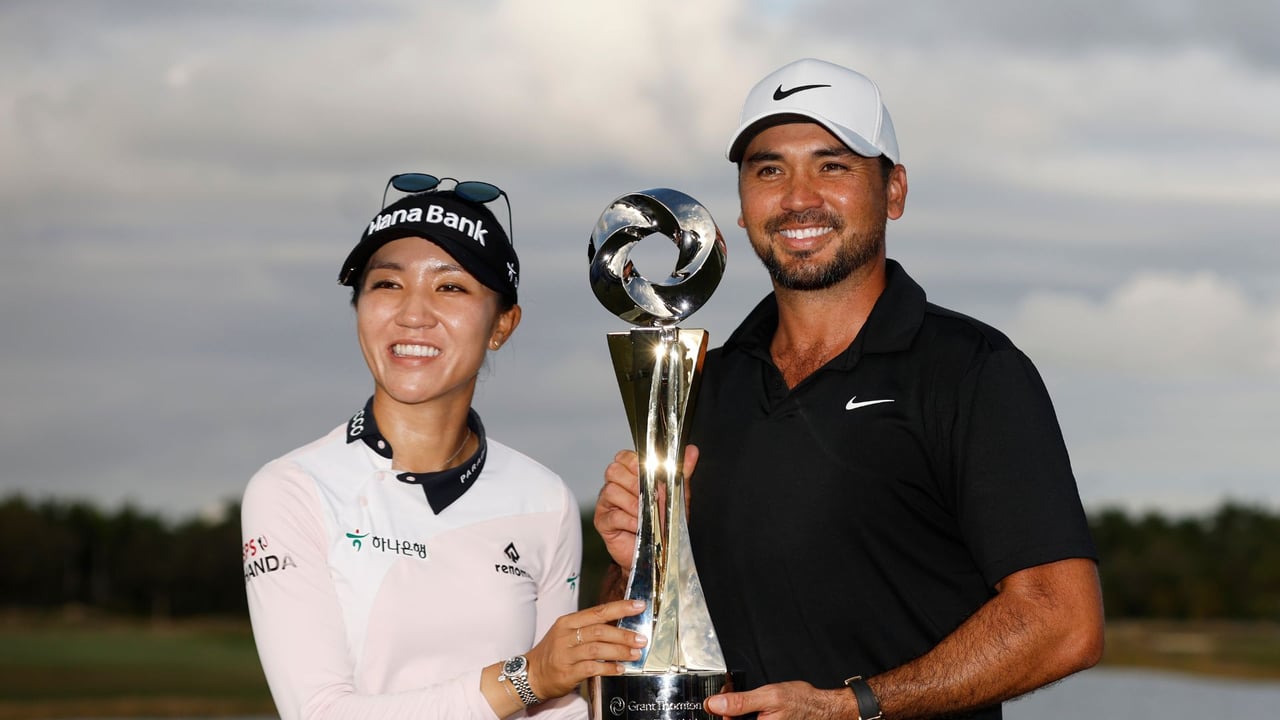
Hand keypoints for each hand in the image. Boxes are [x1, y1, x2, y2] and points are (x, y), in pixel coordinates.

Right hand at [524, 599, 647, 700]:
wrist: (531, 674)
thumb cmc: (554, 653)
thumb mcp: (568, 633)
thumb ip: (591, 628)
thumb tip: (621, 625)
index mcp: (569, 622)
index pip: (598, 611)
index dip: (620, 608)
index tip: (638, 606)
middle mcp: (566, 635)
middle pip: (600, 630)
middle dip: (623, 634)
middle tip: (640, 639)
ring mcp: (566, 654)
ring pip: (597, 649)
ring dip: (619, 651)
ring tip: (634, 654)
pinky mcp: (567, 672)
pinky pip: (592, 668)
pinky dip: (609, 668)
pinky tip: (620, 669)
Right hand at [593, 446, 698, 569]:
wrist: (657, 553)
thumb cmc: (664, 522)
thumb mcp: (677, 495)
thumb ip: (682, 472)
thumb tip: (691, 451)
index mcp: (630, 474)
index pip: (624, 457)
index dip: (636, 463)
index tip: (652, 475)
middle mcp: (615, 485)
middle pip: (614, 470)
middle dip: (635, 484)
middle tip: (651, 498)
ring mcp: (606, 503)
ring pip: (611, 491)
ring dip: (633, 504)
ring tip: (646, 516)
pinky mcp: (602, 521)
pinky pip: (612, 515)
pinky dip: (629, 520)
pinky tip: (639, 526)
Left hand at [704, 681, 853, 719]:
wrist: (821, 707)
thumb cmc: (801, 703)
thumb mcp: (768, 697)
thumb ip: (740, 702)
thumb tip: (713, 704)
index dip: (720, 709)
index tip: (723, 695)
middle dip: (728, 709)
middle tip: (733, 693)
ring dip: (736, 710)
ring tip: (748, 699)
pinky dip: (745, 713)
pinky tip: (753, 706)